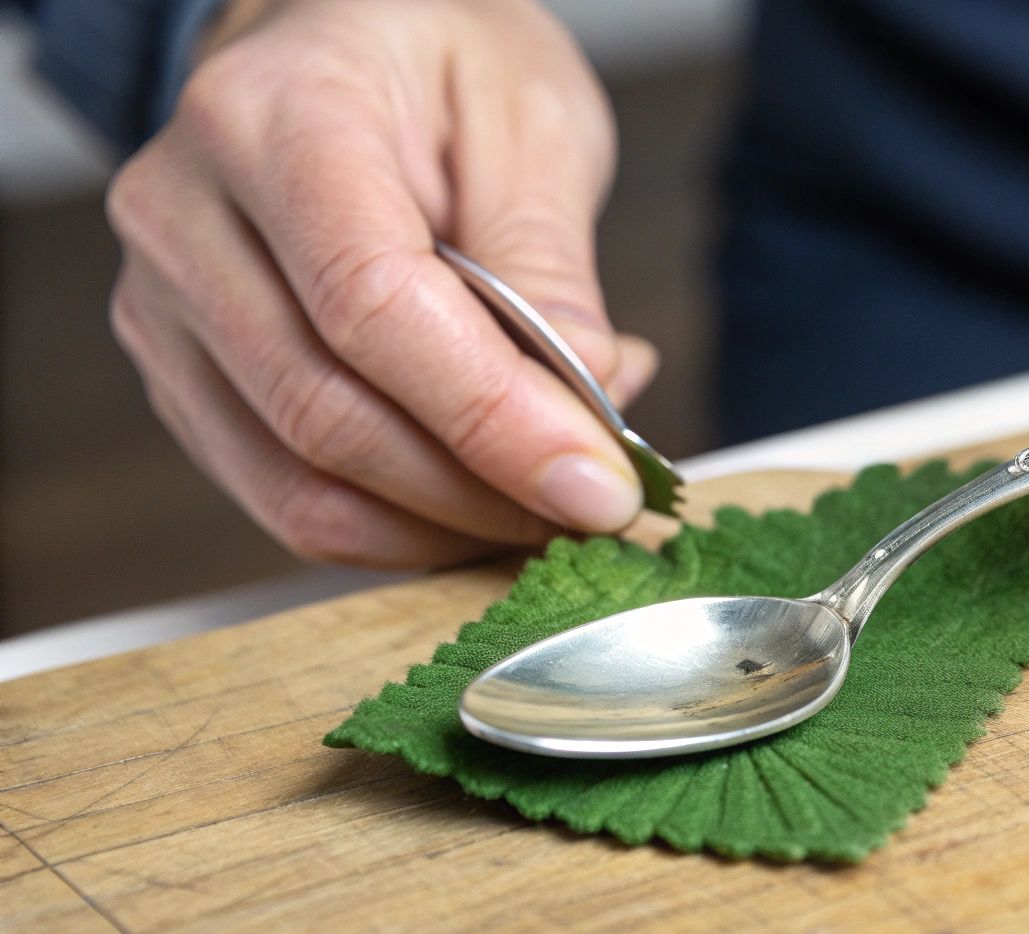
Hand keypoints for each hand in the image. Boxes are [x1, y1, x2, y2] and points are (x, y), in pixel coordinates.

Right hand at [107, 0, 653, 566]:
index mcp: (276, 120)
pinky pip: (286, 495)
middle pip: (327, 415)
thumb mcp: (530, 119)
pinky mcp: (184, 376)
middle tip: (597, 503)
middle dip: (481, 491)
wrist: (340, 40)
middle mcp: (186, 215)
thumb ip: (549, 264)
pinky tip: (482, 488)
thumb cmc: (435, 56)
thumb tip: (589, 401)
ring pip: (299, 484)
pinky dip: (399, 523)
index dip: (492, 419)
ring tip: (549, 493)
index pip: (371, 308)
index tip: (597, 481)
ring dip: (444, 526)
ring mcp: (167, 305)